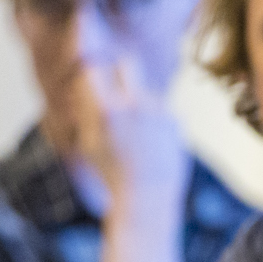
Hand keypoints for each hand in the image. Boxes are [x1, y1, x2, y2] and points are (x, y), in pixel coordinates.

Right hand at [66, 54, 187, 212]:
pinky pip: (162, 109)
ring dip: (139, 104)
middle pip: (126, 64)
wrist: (146, 197)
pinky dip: (156, 120)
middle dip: (120, 72)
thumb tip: (85, 71)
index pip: (94, 67)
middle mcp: (133, 105)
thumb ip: (85, 106)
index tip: (94, 83)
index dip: (93, 74)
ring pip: (146, 91)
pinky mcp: (176, 120)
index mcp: (105, 110)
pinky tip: (152, 143)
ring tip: (137, 136)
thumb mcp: (88, 140)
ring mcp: (158, 111)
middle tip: (117, 91)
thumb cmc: (111, 171)